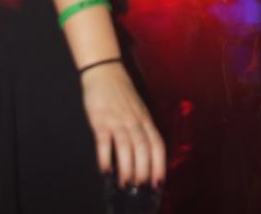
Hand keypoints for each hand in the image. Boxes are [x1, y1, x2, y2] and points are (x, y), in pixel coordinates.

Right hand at [81, 62, 165, 187]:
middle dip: (143, 171)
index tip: (159, 182)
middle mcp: (134, 120)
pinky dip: (105, 158)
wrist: (105, 71)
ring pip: (126, 147)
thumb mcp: (139, 109)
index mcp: (145, 119)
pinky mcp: (100, 120)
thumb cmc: (122, 92)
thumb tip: (145, 155)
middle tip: (141, 189)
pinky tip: (105, 171)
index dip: (159, 164)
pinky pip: (104, 142)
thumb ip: (142, 129)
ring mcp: (117, 120)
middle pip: (143, 148)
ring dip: (126, 168)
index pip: (157, 144)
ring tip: (125, 184)